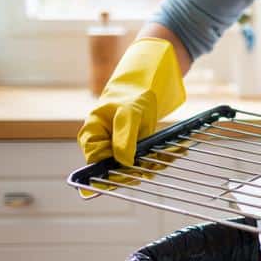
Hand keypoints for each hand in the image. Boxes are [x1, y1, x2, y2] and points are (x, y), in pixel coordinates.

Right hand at [77, 38, 185, 165]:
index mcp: (91, 133)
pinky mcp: (134, 149)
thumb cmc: (131, 97)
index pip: (94, 160)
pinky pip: (143, 161)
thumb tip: (122, 162)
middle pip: (112, 167)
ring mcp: (118, 147)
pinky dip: (156, 160)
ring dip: (147, 166)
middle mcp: (102, 143)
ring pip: (129, 167)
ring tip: (163, 159)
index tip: (129, 171)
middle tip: (150, 169)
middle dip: (132, 170)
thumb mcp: (129, 114)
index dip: (109, 169)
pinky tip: (169, 155)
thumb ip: (124, 137)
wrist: (145, 88)